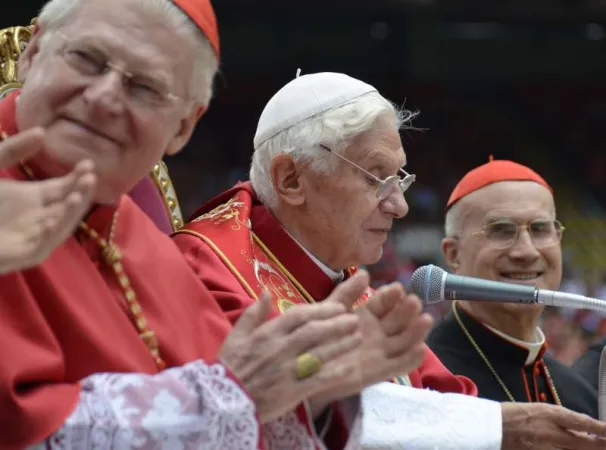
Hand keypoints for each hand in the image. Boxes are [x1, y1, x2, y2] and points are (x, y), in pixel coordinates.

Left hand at [0, 128, 95, 273]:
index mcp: (33, 197)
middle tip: (89, 176)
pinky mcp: (22, 254)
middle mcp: (38, 216)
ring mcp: (32, 236)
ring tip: (78, 195)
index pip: (64, 187)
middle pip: (68, 205)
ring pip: (60, 226)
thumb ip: (13, 150)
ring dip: (71, 213)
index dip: (77, 176)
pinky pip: (41, 246)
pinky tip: (50, 220)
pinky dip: (48, 236)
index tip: (88, 163)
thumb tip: (42, 132)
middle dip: (81, 192)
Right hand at [219, 276, 368, 423]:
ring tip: (358, 337)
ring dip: (342, 344)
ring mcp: (288, 370)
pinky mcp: (293, 391)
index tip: (338, 307)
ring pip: (320, 353)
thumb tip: (265, 292)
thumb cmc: (230, 367)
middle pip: (314, 331)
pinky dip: (335, 372)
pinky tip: (350, 367)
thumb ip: (252, 314)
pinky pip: (318, 380)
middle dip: (337, 324)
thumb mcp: (235, 336)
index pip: (299, 315)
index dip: (321, 310)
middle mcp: (280, 349)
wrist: (222, 402)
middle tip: (354, 319)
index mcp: (267, 334)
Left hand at [310, 272, 431, 412]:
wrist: (308, 369)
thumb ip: (347, 293)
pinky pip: (398, 365)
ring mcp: (381, 352)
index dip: (391, 296)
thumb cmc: (319, 337)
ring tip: (425, 320)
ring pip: (404, 340)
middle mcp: (378, 332)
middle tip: (414, 301)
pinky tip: (420, 350)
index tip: (397, 288)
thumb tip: (365, 272)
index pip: (383, 303)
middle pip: (398, 320)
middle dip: (407, 310)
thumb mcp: (330, 311)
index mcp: (367, 315)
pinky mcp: (379, 372)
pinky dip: (410, 359)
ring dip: (416, 331)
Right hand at [501, 402, 605, 448]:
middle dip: (601, 445)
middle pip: (586, 444)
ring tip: (594, 447)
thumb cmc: (517, 414)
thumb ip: (564, 420)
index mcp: (552, 415)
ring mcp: (546, 449)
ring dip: (586, 449)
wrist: (493, 428)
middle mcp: (553, 434)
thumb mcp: (541, 410)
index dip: (602, 429)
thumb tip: (585, 432)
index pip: (584, 423)